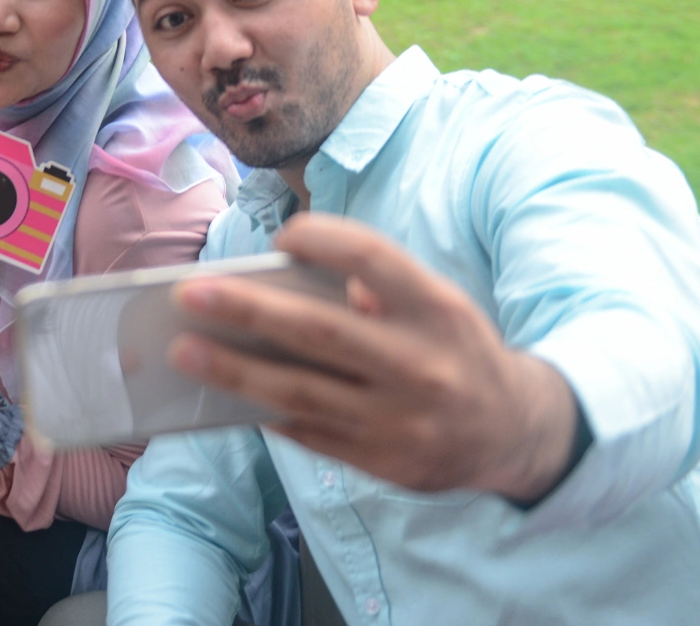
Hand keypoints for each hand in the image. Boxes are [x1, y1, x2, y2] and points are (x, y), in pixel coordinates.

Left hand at [169, 214, 580, 500]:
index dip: (321, 240)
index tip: (280, 236)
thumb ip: (377, 289)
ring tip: (183, 350)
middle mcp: (420, 364)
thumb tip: (287, 282)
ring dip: (233, 372)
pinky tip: (222, 393)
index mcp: (437, 309)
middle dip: (247, 310)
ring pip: (301, 393)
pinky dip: (263, 411)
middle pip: (320, 332)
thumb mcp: (438, 306)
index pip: (372, 258)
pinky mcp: (383, 462)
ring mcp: (400, 420)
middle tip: (189, 294)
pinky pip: (308, 434)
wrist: (516, 432)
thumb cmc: (454, 351)